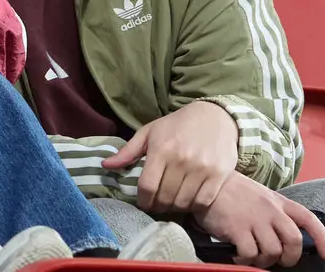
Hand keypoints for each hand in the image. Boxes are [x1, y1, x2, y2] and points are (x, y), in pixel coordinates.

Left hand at [102, 100, 237, 213]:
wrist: (215, 117)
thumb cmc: (177, 125)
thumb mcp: (149, 133)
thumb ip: (127, 151)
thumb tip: (104, 165)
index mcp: (161, 149)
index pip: (147, 185)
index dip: (143, 200)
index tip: (142, 203)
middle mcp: (182, 160)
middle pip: (165, 197)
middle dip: (157, 206)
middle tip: (156, 206)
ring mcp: (202, 168)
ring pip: (183, 202)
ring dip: (174, 208)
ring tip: (170, 204)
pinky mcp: (220, 174)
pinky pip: (203, 201)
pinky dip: (193, 206)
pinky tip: (188, 201)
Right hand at [193, 172, 324, 267]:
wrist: (205, 182)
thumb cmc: (230, 190)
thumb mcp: (258, 195)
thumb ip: (272, 211)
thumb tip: (280, 235)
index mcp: (278, 202)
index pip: (308, 219)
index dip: (322, 238)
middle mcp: (270, 211)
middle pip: (293, 241)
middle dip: (289, 257)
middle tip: (279, 260)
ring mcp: (254, 220)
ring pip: (272, 251)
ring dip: (263, 260)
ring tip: (252, 256)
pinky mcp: (237, 228)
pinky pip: (250, 254)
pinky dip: (245, 259)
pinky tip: (237, 254)